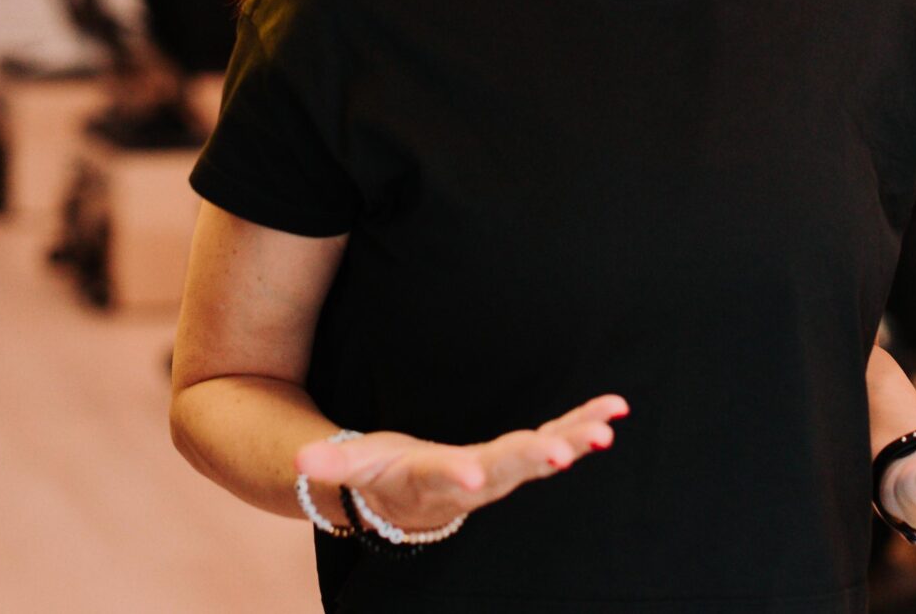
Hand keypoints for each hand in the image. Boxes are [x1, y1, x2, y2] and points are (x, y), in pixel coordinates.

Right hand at [294, 394, 628, 534]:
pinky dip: (583, 424)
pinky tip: (615, 411)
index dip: (458, 474)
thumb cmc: (380, 479)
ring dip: (574, 441)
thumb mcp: (353, 472)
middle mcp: (474, 482)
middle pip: (507, 470)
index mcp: (431, 483)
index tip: (474, 474)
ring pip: (540, 456)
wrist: (408, 504)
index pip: (445, 478)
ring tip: (606, 432)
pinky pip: (557, 437)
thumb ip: (332, 468)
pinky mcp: (520, 455)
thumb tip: (299, 463)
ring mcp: (502, 471)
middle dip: (538, 458)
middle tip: (569, 452)